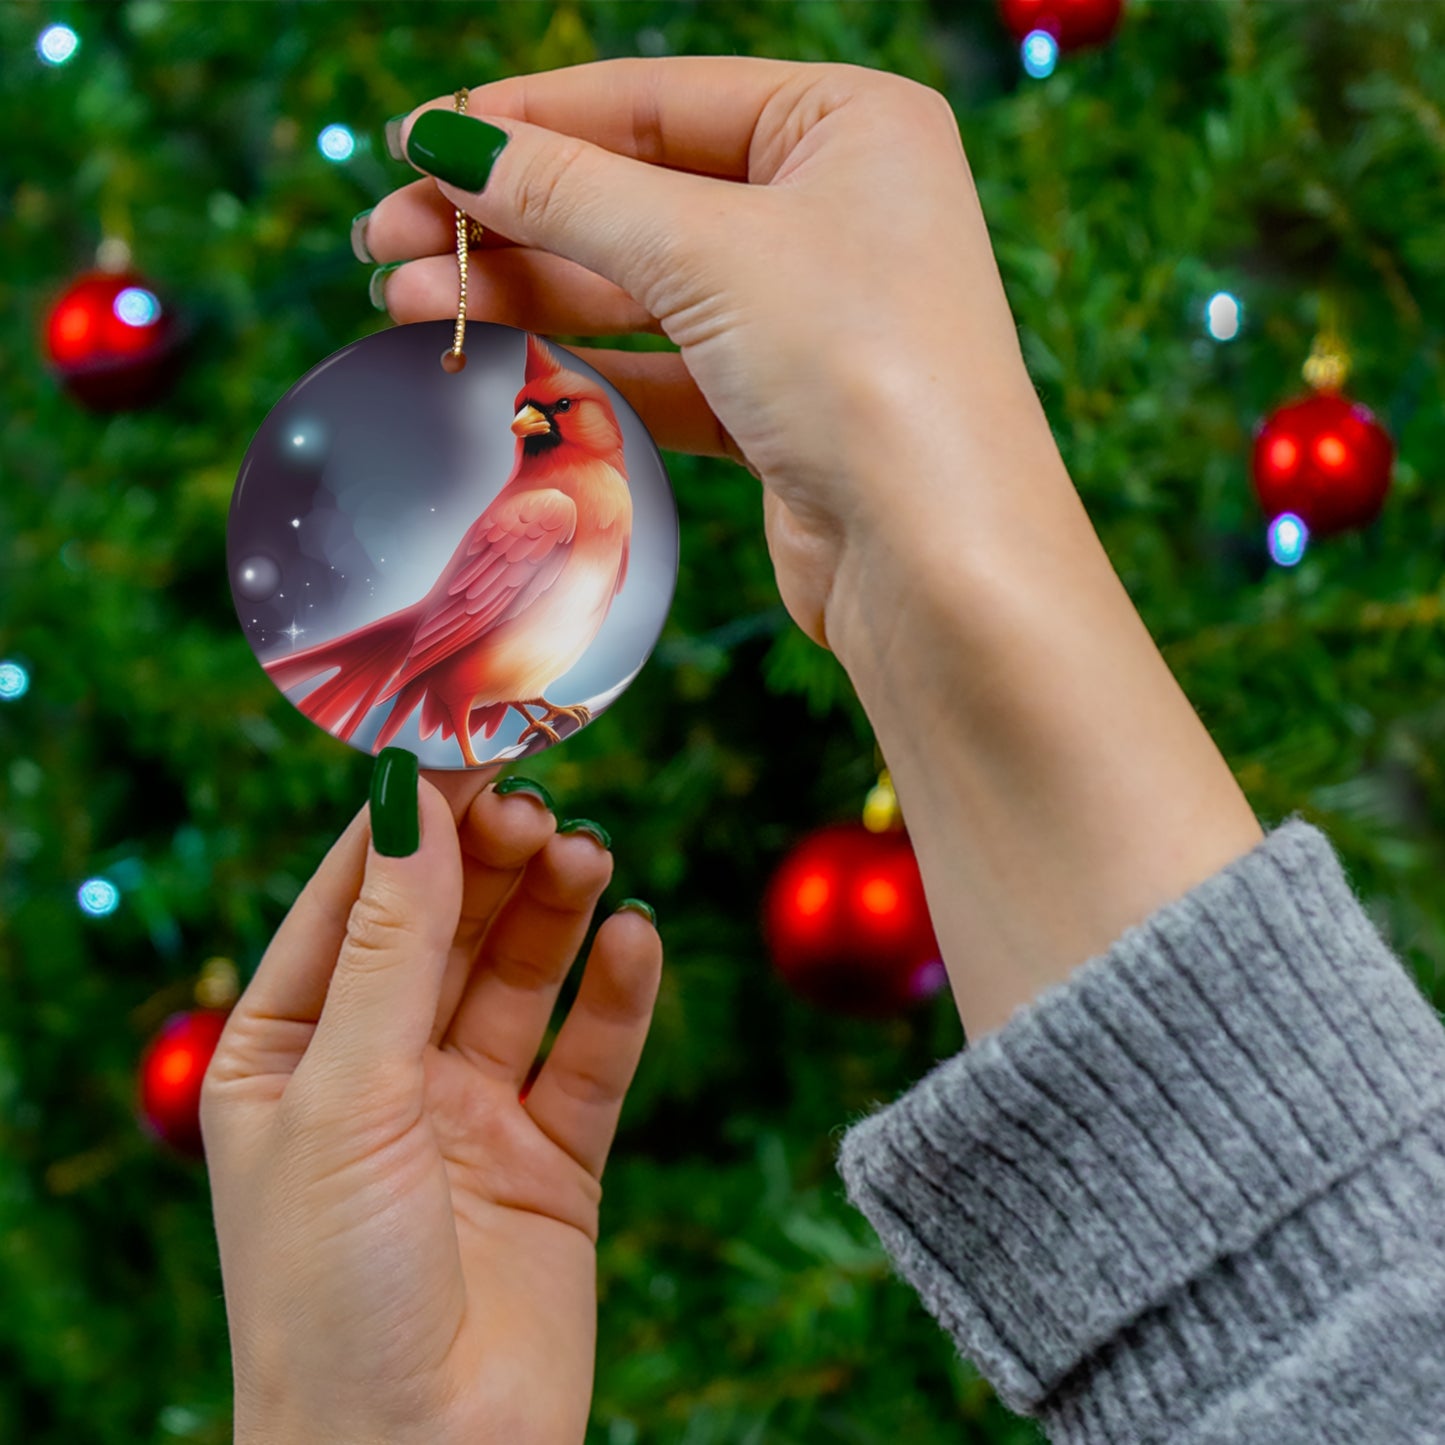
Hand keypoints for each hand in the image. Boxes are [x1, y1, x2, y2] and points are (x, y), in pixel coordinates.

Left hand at [201, 764, 661, 1444]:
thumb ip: (391, 946)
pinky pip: (591, 1055)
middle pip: (447, 927)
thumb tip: (411, 798)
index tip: (467, 746)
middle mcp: (380, 1072)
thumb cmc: (331, 1294)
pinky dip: (617, 994)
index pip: (352, 901)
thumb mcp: (346, 1096)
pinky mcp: (552, 1158)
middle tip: (540, 810)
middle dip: (491, 863)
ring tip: (589, 859)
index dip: (409, 823)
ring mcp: (469, 1113)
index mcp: (289, 1052)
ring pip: (522, 977)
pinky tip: (635, 941)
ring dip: (555, 912)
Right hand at [362, 56, 1057, 658]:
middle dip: (507, 218)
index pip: (654, 100)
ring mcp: (809, 313)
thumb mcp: (706, 251)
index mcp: (847, 124)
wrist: (938, 562)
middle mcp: (834, 209)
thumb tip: (448, 140)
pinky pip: (664, 365)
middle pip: (636, 194)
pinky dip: (585, 364)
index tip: (414, 141)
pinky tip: (498, 359)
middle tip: (384, 240)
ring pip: (640, 286)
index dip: (526, 120)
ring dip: (525, 292)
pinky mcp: (782, 406)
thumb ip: (570, 192)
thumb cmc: (860, 370)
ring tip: (405, 302)